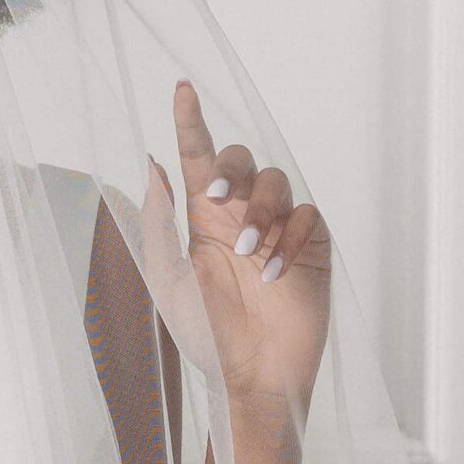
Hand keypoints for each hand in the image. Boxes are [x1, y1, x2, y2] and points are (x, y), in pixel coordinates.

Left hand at [139, 77, 331, 411]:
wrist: (250, 374)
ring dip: (259, 213)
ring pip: (276, 183)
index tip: (181, 89)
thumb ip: (160, 222)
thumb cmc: (206, 334)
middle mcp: (240, 215)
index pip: (197, 159)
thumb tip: (152, 165)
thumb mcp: (168, 279)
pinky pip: (306, 217)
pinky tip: (275, 274)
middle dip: (229, 168)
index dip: (190, 122)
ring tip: (248, 254)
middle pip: (241, 158)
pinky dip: (289, 241)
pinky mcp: (310, 245)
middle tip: (215, 197)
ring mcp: (277, 228)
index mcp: (203, 219)